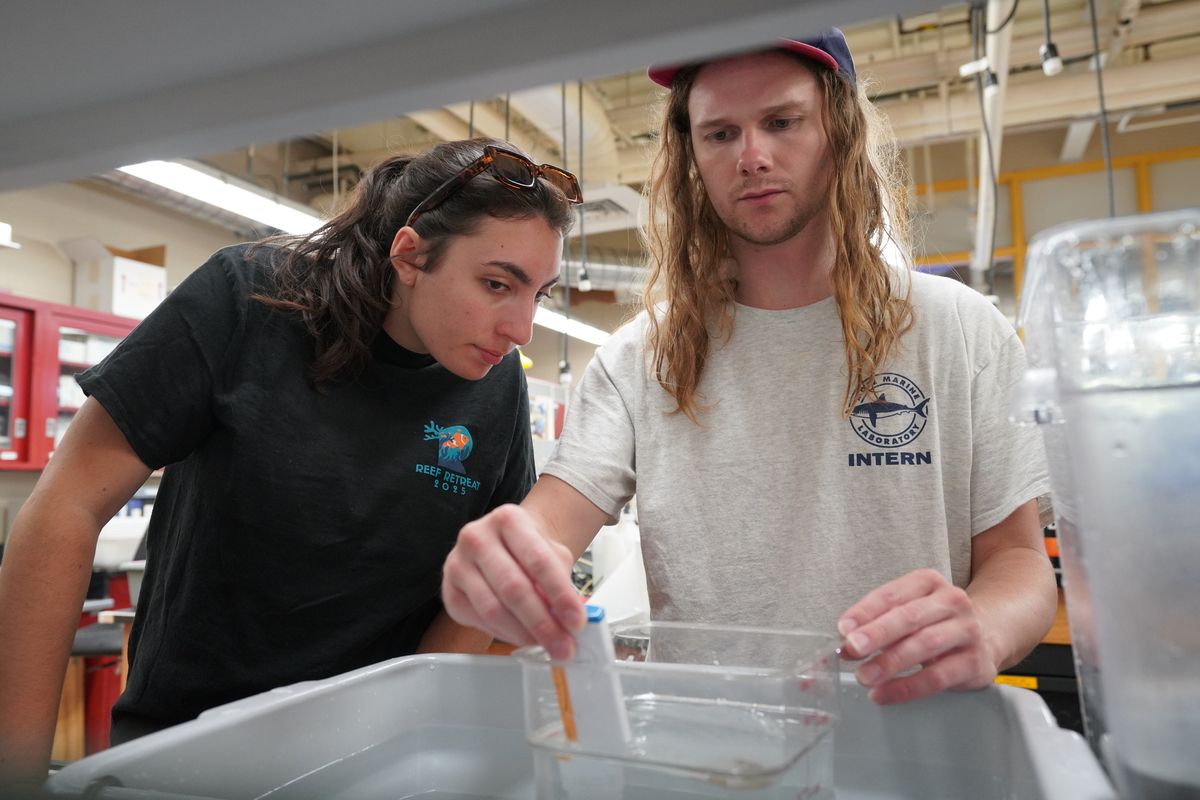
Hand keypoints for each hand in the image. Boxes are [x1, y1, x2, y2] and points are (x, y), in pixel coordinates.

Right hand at [442, 504, 585, 659]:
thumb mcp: (554, 555)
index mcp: (508, 519)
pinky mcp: (449, 590)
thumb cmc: (529, 549)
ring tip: (546, 644)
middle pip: (513, 587)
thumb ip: (563, 583)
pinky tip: (521, 636)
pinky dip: (504, 634)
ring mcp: (458, 563)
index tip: (576, 621)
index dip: (560, 595)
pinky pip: (478, 620)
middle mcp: (477, 536)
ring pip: (493, 608)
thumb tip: (572, 618)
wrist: (504, 543)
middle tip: (563, 645)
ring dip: (523, 633)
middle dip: (543, 623)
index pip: (538, 560)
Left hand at [836, 569, 997, 704]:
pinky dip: (907, 688)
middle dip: (877, 633)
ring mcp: (967, 630)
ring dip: (890, 662)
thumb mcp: (906, 614)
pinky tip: (884, 694)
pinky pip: (937, 677)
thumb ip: (876, 625)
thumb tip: (845, 645)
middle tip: (852, 648)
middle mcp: (951, 601)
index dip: (865, 612)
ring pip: (925, 645)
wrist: (985, 636)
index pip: (891, 594)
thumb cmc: (934, 622)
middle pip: (910, 617)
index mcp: (928, 582)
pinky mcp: (975, 662)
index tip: (843, 628)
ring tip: (864, 676)